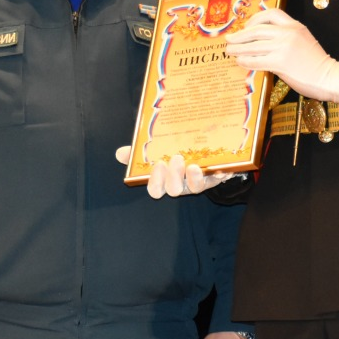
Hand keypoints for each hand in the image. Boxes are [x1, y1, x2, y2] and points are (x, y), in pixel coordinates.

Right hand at [117, 146, 237, 198]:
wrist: (205, 149)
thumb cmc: (174, 151)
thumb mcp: (155, 149)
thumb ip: (138, 152)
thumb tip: (121, 153)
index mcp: (164, 179)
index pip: (155, 189)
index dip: (156, 181)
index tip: (158, 165)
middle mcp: (180, 184)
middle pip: (174, 190)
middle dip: (173, 177)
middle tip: (175, 159)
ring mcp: (198, 182)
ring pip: (195, 187)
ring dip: (193, 177)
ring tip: (193, 164)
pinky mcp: (215, 176)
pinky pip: (217, 179)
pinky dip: (218, 174)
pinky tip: (218, 167)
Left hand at [224, 9, 338, 110]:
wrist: (330, 77)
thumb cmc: (317, 64)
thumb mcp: (304, 41)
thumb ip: (287, 38)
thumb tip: (265, 43)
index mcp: (295, 26)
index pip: (272, 14)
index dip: (256, 19)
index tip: (247, 26)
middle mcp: (288, 33)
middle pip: (257, 29)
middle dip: (240, 35)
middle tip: (230, 39)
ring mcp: (284, 47)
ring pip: (253, 45)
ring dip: (238, 48)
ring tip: (229, 51)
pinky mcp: (280, 62)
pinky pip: (256, 60)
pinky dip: (245, 61)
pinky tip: (240, 62)